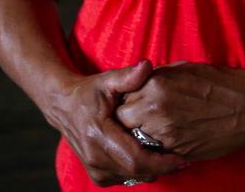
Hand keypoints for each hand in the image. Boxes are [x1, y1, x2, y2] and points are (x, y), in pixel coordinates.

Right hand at [44, 61, 186, 186]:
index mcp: (98, 135)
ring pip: (133, 178)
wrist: (63, 106)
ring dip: (152, 170)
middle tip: (180, 157)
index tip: (181, 157)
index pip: (135, 159)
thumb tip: (147, 66)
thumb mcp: (107, 80)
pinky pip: (125, 179)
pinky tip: (147, 157)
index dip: (160, 162)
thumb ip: (128, 76)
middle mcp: (94, 157)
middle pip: (137, 172)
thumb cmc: (88, 92)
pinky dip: (139, 171)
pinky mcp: (97, 176)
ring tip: (167, 156)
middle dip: (161, 167)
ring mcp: (95, 169)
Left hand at [115, 62, 244, 160]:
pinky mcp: (180, 150)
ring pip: (137, 138)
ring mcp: (167, 133)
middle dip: (129, 118)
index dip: (127, 100)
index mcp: (155, 85)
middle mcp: (156, 109)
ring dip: (142, 133)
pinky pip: (157, 150)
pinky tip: (171, 136)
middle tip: (141, 116)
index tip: (133, 100)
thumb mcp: (182, 69)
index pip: (122, 98)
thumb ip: (154, 77)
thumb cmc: (218, 83)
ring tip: (156, 126)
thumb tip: (137, 82)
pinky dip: (159, 145)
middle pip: (124, 120)